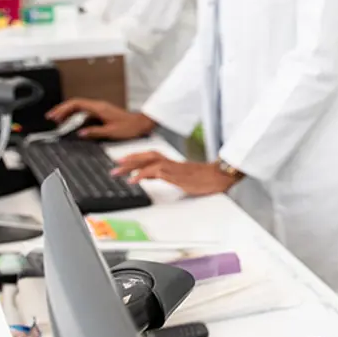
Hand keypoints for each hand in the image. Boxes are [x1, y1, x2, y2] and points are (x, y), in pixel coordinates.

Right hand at [47, 98, 154, 141]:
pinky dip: (77, 118)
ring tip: (59, 121)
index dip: (63, 109)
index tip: (53, 115)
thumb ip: (94, 132)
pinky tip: (74, 126)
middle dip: (62, 110)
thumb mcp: (111, 132)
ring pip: (80, 109)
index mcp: (99, 108)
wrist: (142, 124)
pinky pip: (86, 114)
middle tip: (51, 118)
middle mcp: (99, 107)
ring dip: (69, 114)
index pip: (76, 104)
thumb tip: (80, 133)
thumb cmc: (130, 127)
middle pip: (76, 104)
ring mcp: (100, 110)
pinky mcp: (102, 114)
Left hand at [112, 152, 237, 196]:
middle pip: (148, 156)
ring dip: (132, 165)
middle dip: (131, 159)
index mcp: (175, 164)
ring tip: (119, 171)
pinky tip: (134, 180)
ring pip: (149, 161)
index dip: (138, 158)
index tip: (124, 161)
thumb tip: (159, 177)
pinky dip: (142, 175)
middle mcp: (172, 163)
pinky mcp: (176, 175)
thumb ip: (172, 176)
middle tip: (116, 165)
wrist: (221, 176)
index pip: (152, 157)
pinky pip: (155, 172)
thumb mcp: (187, 178)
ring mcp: (174, 168)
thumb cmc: (209, 179)